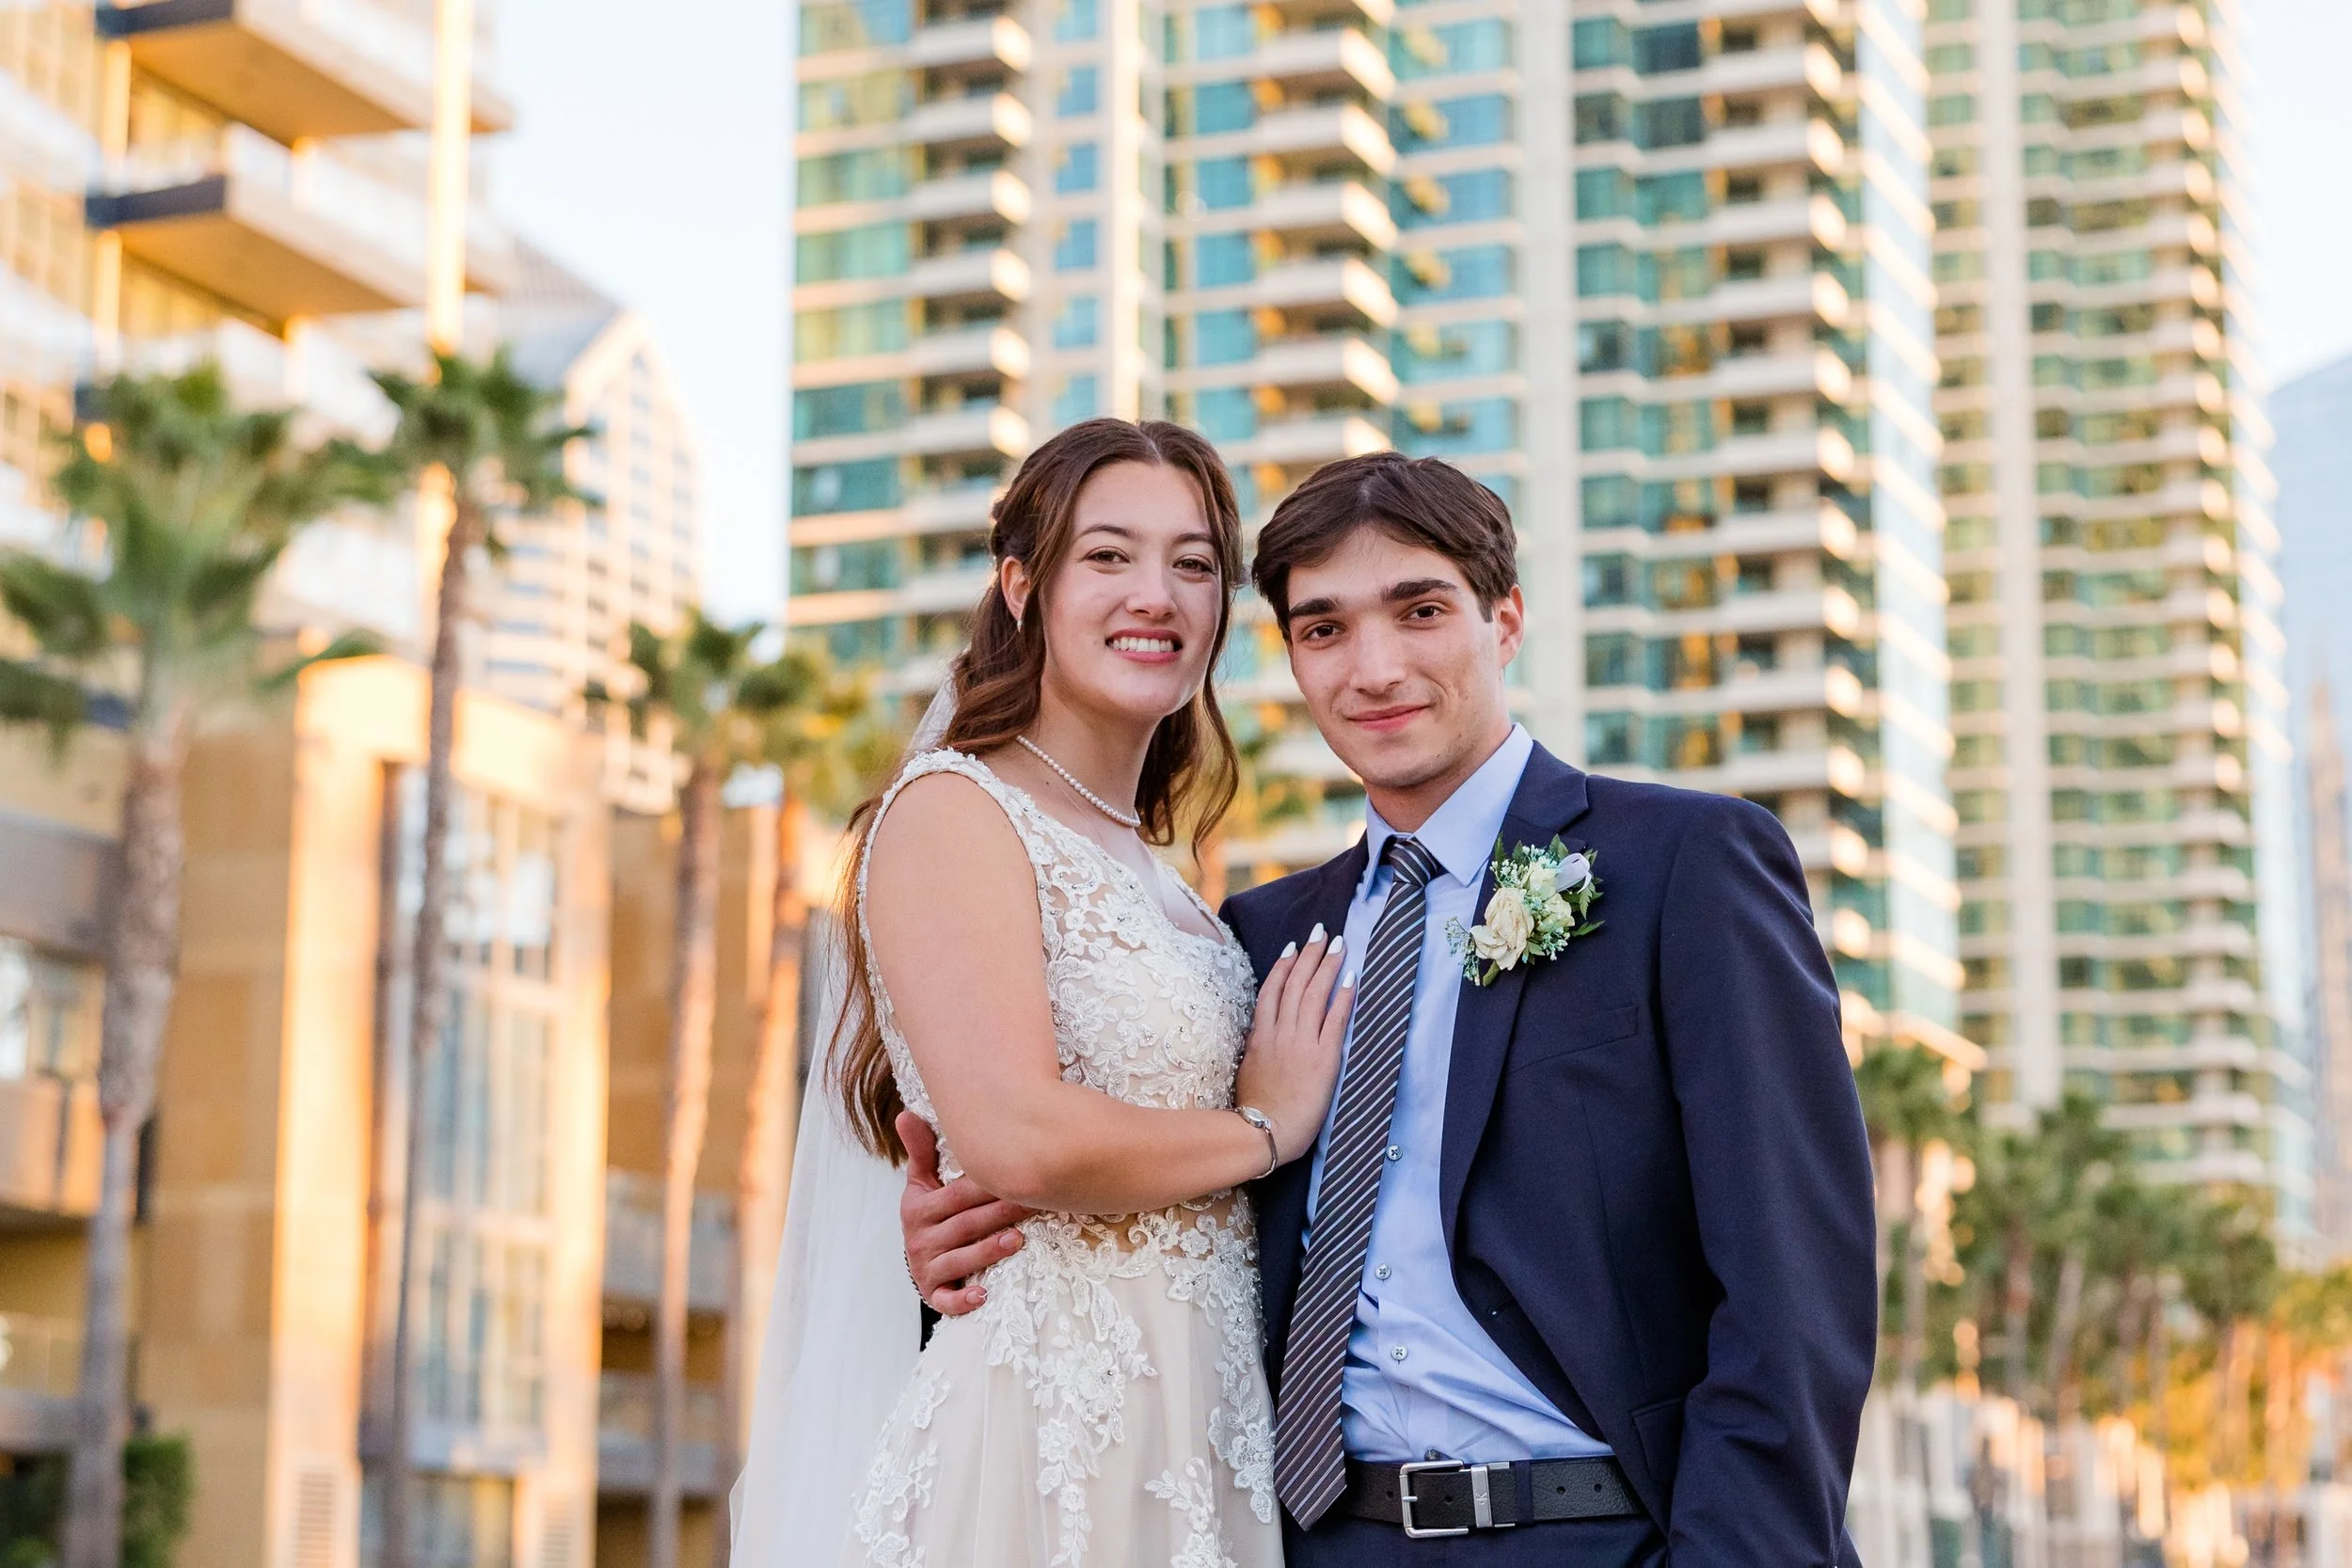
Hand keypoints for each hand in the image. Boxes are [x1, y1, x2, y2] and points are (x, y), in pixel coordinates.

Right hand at [898, 1111, 1032, 1316]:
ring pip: (960, 1259)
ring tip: (1017, 1240)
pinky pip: (946, 1299)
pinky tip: (983, 1294)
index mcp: (918, 1208)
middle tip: (1034, 1203)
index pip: (956, 1195)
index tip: (1016, 1175)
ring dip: (988, 1251)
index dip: (986, 1186)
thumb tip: (907, 1114)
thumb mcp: (921, 1182)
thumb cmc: (930, 1213)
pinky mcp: (933, 1292)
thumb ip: (921, 1149)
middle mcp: (919, 1239)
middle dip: (1000, 1214)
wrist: (918, 1255)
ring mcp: (926, 1267)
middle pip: (965, 1225)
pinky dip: (963, 1299)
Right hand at [1234, 925, 1354, 1163]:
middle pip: (1294, 984)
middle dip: (1309, 955)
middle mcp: (1279, 1033)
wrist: (1264, 1132)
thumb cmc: (1255, 1112)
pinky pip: (1335, 1020)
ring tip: (1339, 944)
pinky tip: (1352, 978)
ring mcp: (1301, 1043)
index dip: (1283, 966)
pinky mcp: (1323, 1057)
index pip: (1271, 991)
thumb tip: (1261, 1037)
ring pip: (1313, 994)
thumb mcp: (1247, 1072)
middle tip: (1321, 931)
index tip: (1293, 947)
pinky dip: (1343, 997)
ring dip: (1327, 965)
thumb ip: (1255, 1050)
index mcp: (1259, 1037)